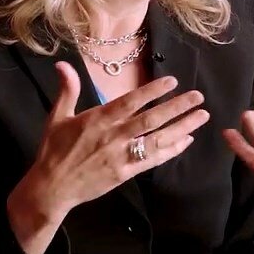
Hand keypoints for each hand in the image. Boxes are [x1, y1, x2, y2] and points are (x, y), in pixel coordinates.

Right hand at [8, 64, 209, 253]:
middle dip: (177, 107)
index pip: (130, 101)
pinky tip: (187, 140)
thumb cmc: (54, 151)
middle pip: (151, 119)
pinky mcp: (126, 173)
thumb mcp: (57, 117)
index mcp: (97, 119)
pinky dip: (171, 150)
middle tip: (198, 96)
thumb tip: (63, 64)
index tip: (173, 81)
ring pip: (157, 139)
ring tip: (202, 116)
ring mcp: (121, 156)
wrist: (52, 188)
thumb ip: (67, 90)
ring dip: (182, 127)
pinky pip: (153, 160)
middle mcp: (113, 136)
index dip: (152, 91)